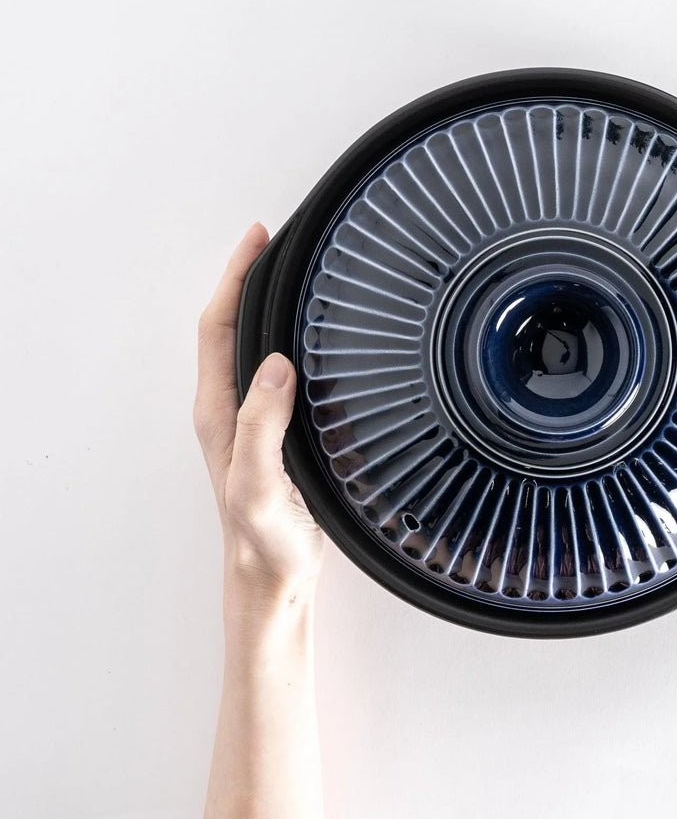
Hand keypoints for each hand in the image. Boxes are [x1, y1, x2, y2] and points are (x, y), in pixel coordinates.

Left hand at [193, 223, 323, 601]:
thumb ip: (261, 425)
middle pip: (231, 328)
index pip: (219, 327)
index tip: (259, 240)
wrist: (274, 578)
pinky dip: (290, 341)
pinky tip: (316, 339)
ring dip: (268, 309)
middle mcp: (232, 410)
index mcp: (220, 412)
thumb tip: (275, 365)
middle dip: (250, 280)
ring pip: (253, 348)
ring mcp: (253, 421)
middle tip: (279, 246)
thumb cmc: (262, 540)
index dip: (235, 279)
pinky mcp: (276, 433)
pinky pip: (278, 373)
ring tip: (295, 278)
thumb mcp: (257, 484)